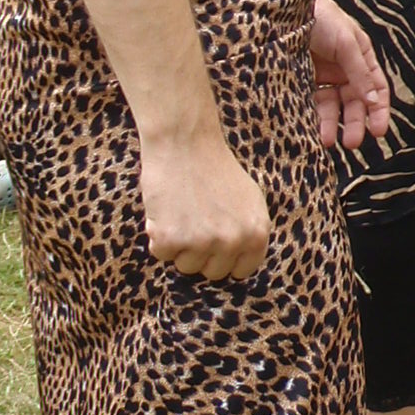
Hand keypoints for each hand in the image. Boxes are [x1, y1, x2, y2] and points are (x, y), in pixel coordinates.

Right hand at [140, 130, 270, 280]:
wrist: (185, 142)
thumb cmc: (215, 168)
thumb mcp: (249, 200)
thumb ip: (248, 232)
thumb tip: (240, 264)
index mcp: (257, 233)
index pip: (241, 270)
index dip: (225, 258)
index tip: (214, 244)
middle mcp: (233, 242)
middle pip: (212, 272)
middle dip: (201, 253)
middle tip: (195, 221)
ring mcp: (202, 243)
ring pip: (185, 266)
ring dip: (179, 245)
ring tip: (182, 212)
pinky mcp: (171, 239)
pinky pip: (160, 254)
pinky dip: (158, 235)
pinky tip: (166, 209)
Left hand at [309, 0, 391, 148]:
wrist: (285, 5)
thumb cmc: (322, 16)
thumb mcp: (346, 42)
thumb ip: (360, 72)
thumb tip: (374, 100)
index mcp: (361, 58)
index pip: (377, 89)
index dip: (379, 111)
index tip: (379, 132)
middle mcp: (344, 70)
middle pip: (354, 103)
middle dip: (354, 123)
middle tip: (352, 143)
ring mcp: (322, 76)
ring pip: (331, 107)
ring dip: (331, 124)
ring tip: (326, 141)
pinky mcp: (301, 80)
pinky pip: (310, 103)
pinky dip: (312, 117)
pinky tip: (311, 129)